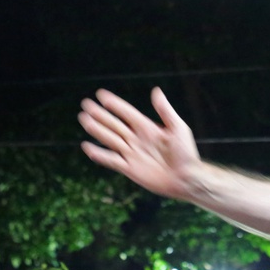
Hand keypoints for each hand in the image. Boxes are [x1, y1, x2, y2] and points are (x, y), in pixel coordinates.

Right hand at [78, 87, 200, 199]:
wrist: (186, 178)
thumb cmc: (186, 153)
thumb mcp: (178, 128)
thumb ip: (165, 111)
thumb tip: (156, 91)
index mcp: (147, 128)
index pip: (127, 113)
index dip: (115, 104)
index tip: (101, 95)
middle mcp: (137, 139)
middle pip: (114, 124)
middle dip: (100, 114)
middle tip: (86, 104)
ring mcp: (132, 153)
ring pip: (110, 139)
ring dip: (97, 130)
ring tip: (84, 119)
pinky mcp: (129, 168)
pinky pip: (111, 160)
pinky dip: (99, 154)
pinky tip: (87, 146)